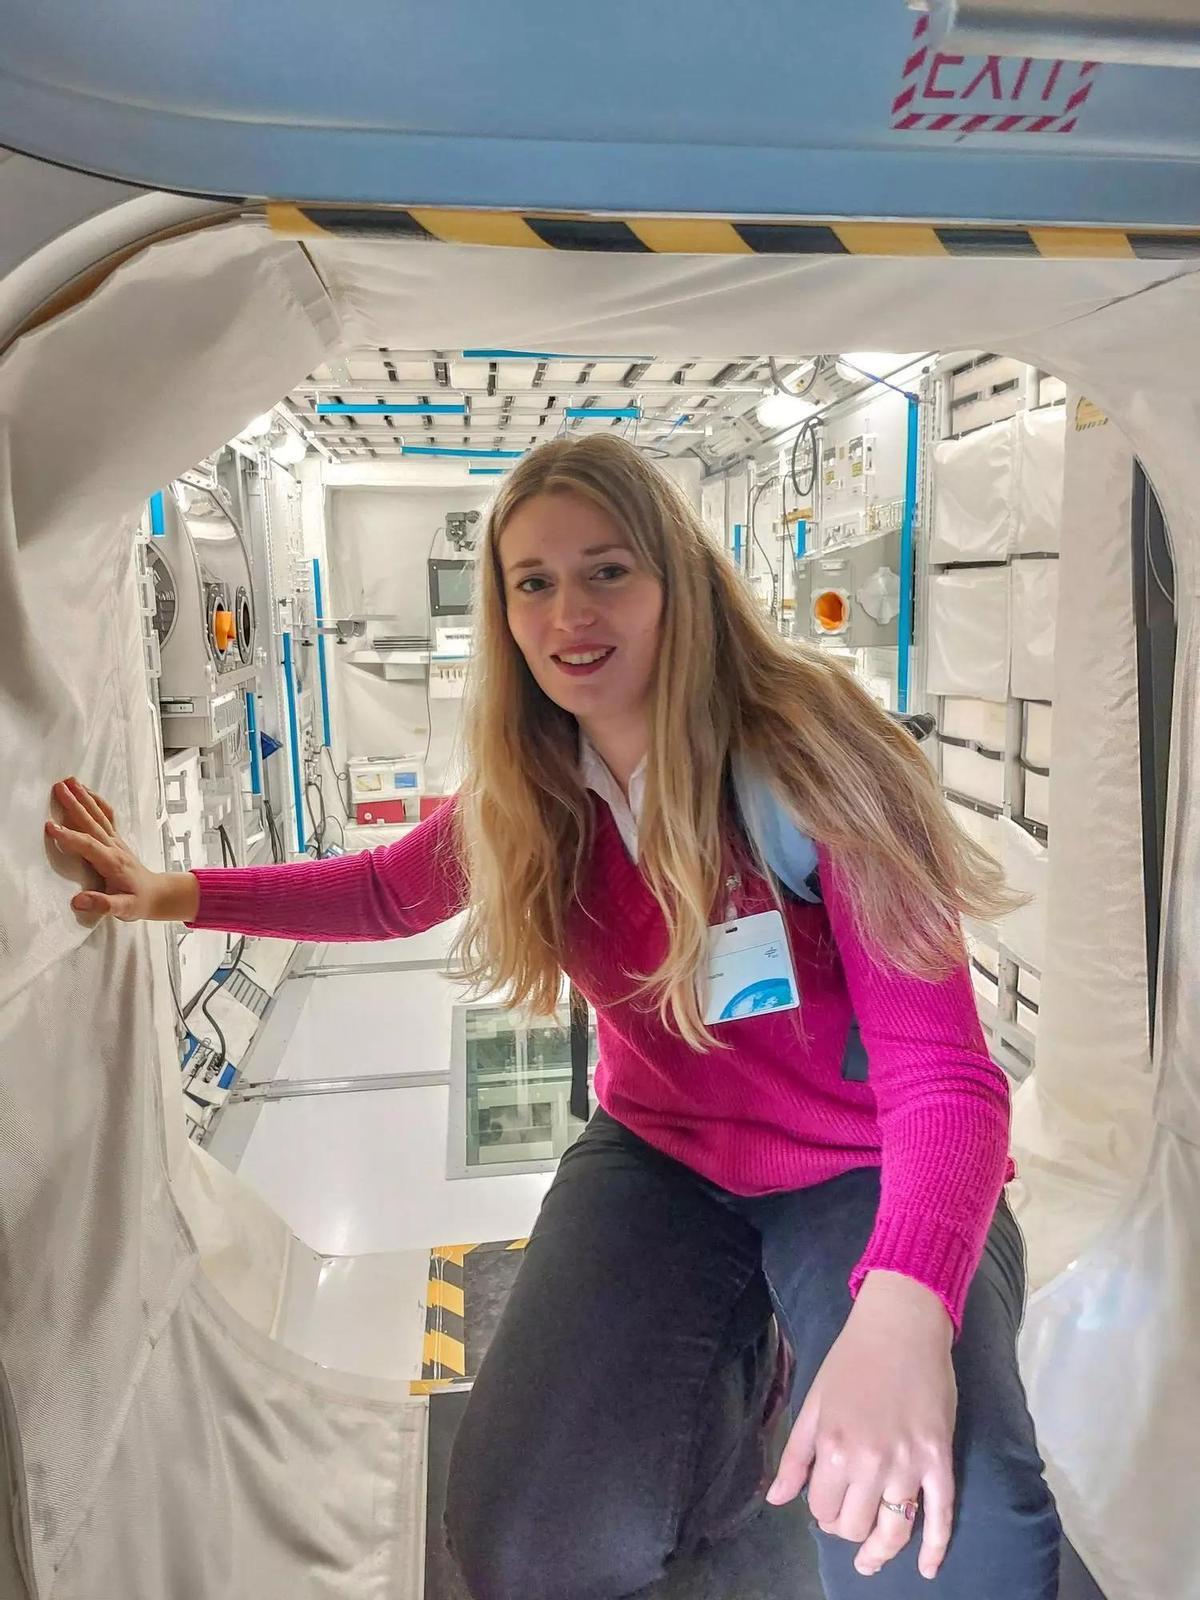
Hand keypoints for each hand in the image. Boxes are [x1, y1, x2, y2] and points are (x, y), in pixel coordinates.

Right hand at [45, 777, 176, 922]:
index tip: (50, 826)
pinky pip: (106, 816)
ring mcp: (116, 841)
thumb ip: (103, 904)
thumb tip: (78, 901)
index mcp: (112, 863)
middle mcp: (114, 847)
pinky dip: (96, 802)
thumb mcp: (124, 909)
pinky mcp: (115, 839)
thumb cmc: (138, 902)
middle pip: (92, 823)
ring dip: (83, 797)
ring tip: (68, 781)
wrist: (157, 894)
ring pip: (98, 815)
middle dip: (74, 805)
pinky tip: (85, 791)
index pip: (89, 845)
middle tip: (57, 789)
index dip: (70, 836)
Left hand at [767, 1272, 956, 1580]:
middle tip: (847, 1516)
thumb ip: (795, 1456)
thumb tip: (775, 1500)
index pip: (822, 1508)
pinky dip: (935, 1548)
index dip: (821, 1510)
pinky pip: (940, 1516)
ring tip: (871, 1560)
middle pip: (855, 1525)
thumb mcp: (814, 1403)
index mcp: (833, 1447)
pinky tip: (927, 1569)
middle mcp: (870, 1462)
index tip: (826, 1500)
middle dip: (847, 1528)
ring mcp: (909, 1464)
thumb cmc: (851, 1360)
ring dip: (881, 1551)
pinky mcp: (940, 1460)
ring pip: (894, 1530)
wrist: (901, 1326)